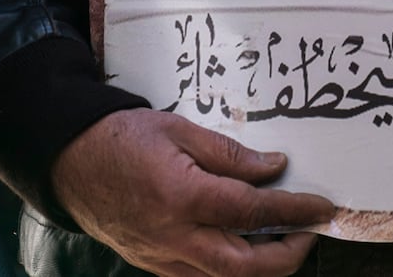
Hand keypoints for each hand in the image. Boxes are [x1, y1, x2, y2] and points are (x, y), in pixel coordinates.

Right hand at [51, 108, 335, 276]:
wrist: (70, 163)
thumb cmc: (122, 139)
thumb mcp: (178, 129)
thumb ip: (229, 153)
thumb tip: (274, 168)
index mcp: (182, 197)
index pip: (253, 212)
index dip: (295, 211)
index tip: (322, 206)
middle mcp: (174, 237)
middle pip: (245, 266)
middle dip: (288, 255)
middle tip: (309, 231)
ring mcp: (163, 258)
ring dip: (263, 265)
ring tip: (284, 237)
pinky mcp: (155, 265)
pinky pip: (202, 276)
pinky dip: (232, 266)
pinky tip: (246, 243)